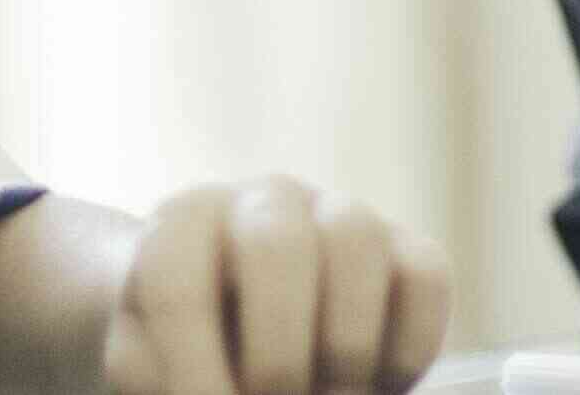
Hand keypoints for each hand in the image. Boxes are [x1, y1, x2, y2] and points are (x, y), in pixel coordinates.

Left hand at [99, 175, 451, 394]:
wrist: (239, 337)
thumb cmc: (182, 357)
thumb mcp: (152, 368)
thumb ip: (168, 379)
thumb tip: (240, 391)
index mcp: (182, 226)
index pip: (174, 281)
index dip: (190, 367)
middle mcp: (263, 203)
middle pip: (277, 247)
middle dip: (278, 356)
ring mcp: (340, 216)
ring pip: (358, 244)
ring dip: (344, 349)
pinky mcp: (405, 247)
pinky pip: (426, 277)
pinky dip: (406, 350)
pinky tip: (376, 386)